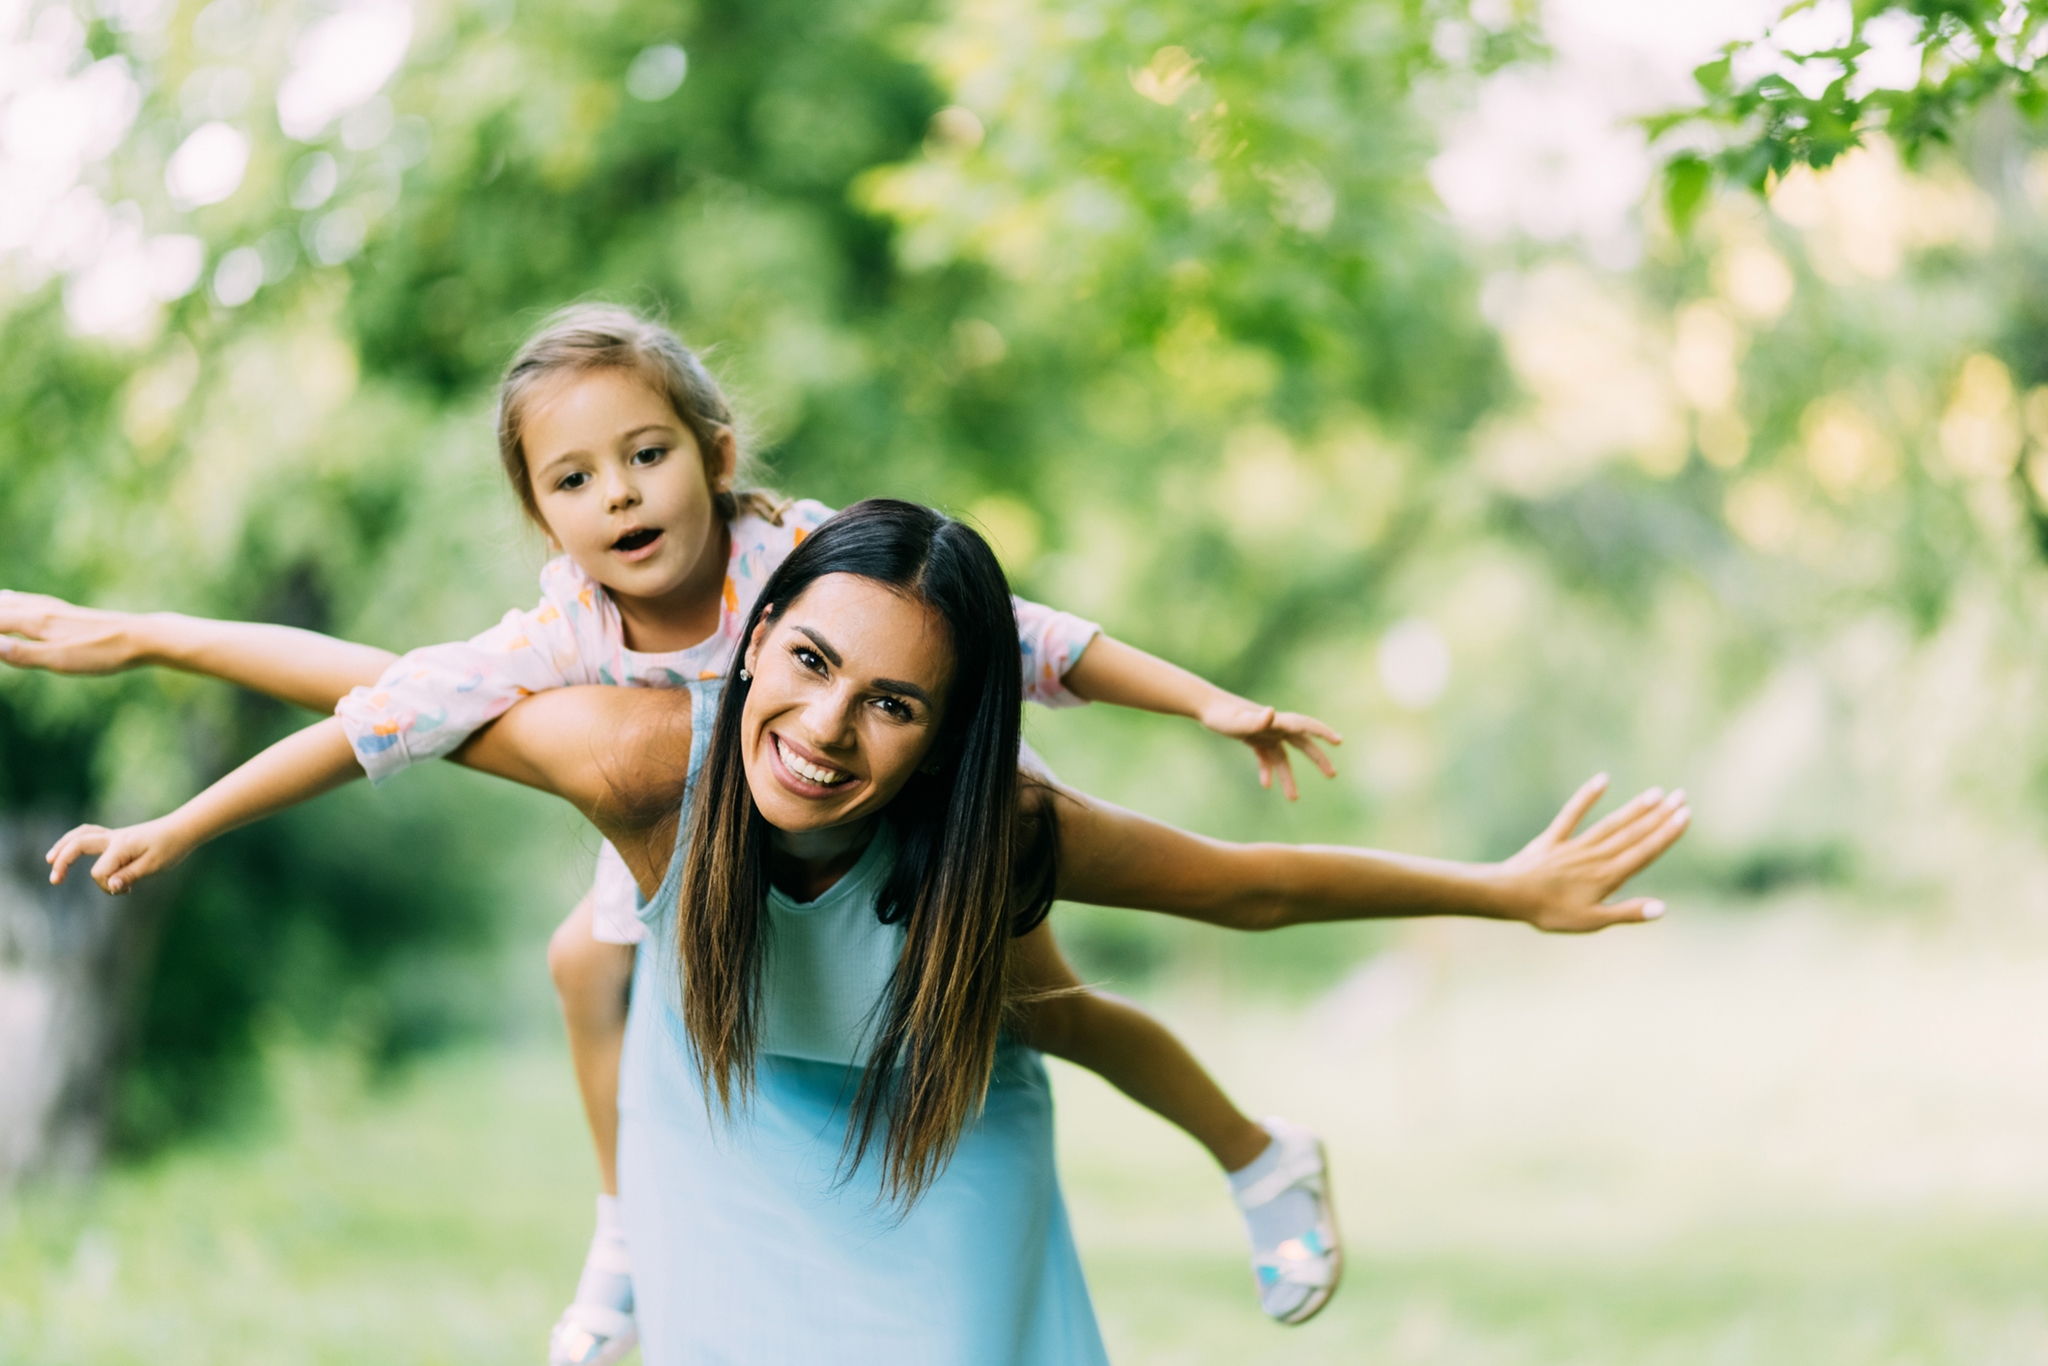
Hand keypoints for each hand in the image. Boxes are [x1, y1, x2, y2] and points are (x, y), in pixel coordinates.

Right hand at [0, 590, 141, 674]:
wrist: (141, 637)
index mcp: (35, 622)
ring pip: (10, 600)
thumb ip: (23, 654)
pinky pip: (25, 600)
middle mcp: (40, 610)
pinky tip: (12, 600)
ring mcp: (52, 608)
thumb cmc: (102, 653)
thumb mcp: (61, 661)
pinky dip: (8, 599)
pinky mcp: (64, 612)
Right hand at [46, 817, 194, 894]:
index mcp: (121, 846)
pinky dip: (75, 840)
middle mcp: (113, 838)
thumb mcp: (154, 866)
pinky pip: (89, 834)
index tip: (125, 890)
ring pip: (80, 835)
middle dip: (63, 862)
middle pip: (78, 845)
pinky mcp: (117, 837)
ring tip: (50, 860)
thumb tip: (109, 886)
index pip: (100, 872)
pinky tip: (69, 847)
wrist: (183, 829)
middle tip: (54, 881)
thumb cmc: (170, 848)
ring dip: (63, 847)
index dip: (107, 886)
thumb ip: (129, 875)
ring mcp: (113, 836)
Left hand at [1198, 694, 1342, 800]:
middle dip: (1318, 759)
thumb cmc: (1221, 715)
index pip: (1305, 726)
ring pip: (1283, 757)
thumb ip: (1256, 720)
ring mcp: (1265, 734)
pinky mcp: (1253, 739)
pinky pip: (1265, 757)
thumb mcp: (1237, 721)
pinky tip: (1266, 785)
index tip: (1339, 741)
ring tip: (1294, 798)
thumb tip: (1271, 712)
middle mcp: (1274, 727)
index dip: (1322, 732)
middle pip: (1302, 744)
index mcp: (1276, 722)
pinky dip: (1267, 770)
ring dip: (1288, 776)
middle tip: (1333, 774)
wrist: (1205, 707)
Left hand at [1494, 774, 1688, 932]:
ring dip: (1635, 808)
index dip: (1666, 833)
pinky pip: (1572, 814)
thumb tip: (1662, 908)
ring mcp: (1575, 845)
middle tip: (1681, 796)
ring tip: (1656, 793)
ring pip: (1611, 824)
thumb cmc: (1550, 913)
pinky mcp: (1553, 839)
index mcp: (1608, 876)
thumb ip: (1627, 912)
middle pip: (1633, 834)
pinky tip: (1603, 780)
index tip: (1685, 815)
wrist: (1508, 896)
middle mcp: (1596, 856)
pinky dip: (1587, 797)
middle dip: (1659, 816)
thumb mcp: (1592, 921)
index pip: (1644, 851)